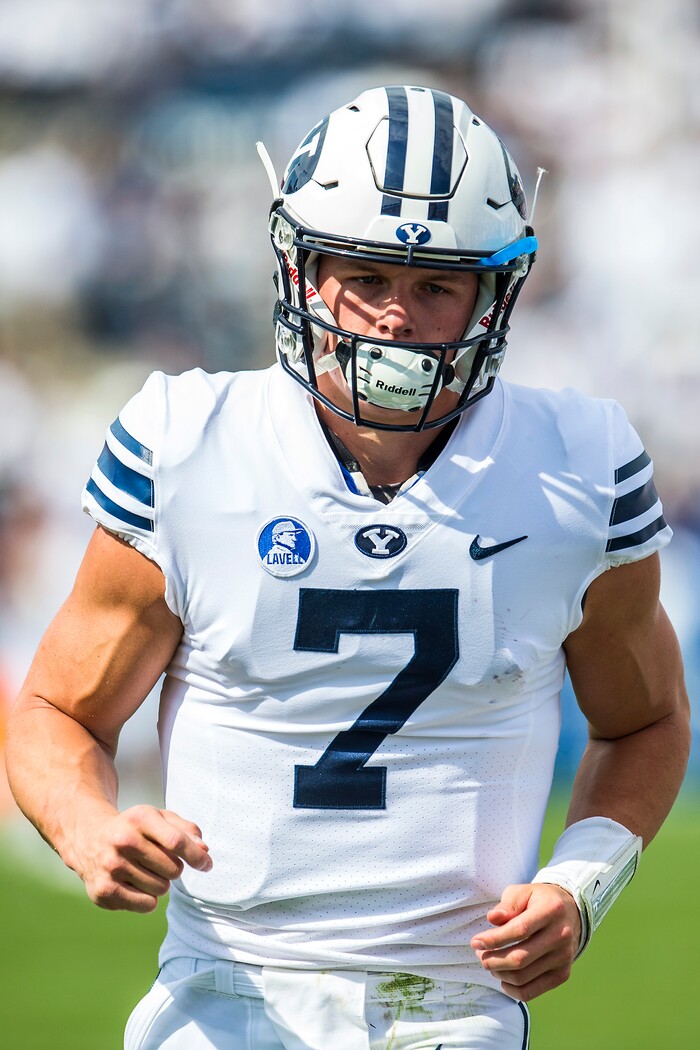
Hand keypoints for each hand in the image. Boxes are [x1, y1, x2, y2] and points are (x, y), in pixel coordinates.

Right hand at [74, 805, 211, 912]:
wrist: (90, 840)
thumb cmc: (135, 830)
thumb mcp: (159, 819)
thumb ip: (186, 831)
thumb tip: (204, 850)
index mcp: (139, 818)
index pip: (176, 842)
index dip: (196, 856)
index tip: (207, 865)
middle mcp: (123, 840)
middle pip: (173, 869)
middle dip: (174, 869)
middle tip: (159, 862)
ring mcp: (111, 866)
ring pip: (162, 889)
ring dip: (160, 884)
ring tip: (144, 871)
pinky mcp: (104, 891)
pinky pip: (147, 905)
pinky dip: (148, 899)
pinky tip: (135, 885)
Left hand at [470, 883, 580, 1000]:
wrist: (570, 913)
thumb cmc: (538, 901)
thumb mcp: (522, 892)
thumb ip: (507, 905)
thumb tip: (492, 919)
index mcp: (551, 910)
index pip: (520, 930)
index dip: (494, 939)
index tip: (475, 942)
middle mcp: (561, 935)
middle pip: (520, 958)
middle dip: (493, 960)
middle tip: (479, 954)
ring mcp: (564, 958)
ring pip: (523, 977)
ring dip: (499, 973)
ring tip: (489, 962)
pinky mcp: (562, 974)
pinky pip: (532, 991)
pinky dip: (512, 989)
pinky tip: (502, 978)